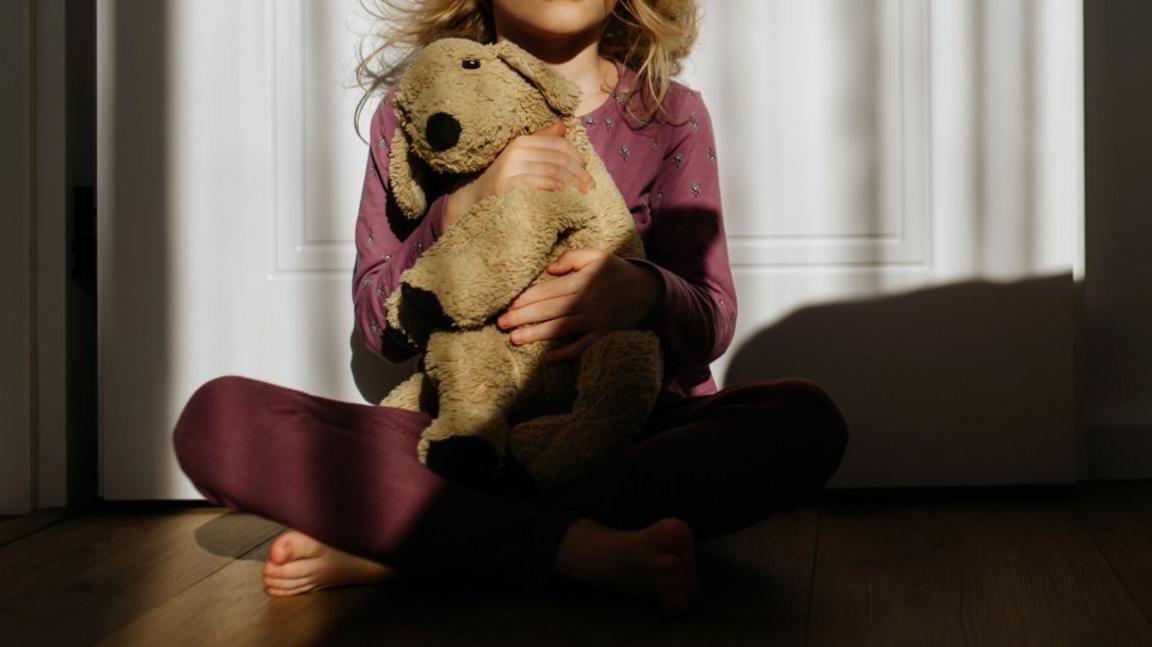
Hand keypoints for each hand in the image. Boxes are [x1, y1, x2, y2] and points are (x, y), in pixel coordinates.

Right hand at [442, 122, 594, 229]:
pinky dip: (552, 186)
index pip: (559, 145)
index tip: (587, 172)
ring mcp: (511, 167)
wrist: (475, 197)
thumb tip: (562, 127)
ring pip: (552, 170)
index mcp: (523, 141)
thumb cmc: (504, 178)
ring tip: (581, 193)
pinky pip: (536, 182)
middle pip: (559, 158)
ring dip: (571, 182)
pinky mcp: (506, 183)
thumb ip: (542, 142)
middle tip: (589, 186)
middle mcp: (517, 150)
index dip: (577, 157)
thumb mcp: (523, 157)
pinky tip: (561, 192)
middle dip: (578, 172)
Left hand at [496, 249, 663, 361]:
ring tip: (514, 339)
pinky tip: (547, 358)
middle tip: (501, 324)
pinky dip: (565, 354)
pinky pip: (582, 347)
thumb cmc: (618, 272)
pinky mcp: (605, 336)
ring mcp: (596, 321)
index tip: (507, 305)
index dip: (525, 299)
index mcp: (583, 281)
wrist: (651, 292)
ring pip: (561, 328)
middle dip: (523, 317)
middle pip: (549, 310)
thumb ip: (571, 258)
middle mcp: (587, 301)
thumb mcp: (598, 256)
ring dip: (536, 334)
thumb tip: (548, 270)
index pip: (547, 291)